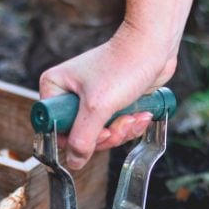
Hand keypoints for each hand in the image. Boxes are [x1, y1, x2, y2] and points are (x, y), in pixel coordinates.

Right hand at [39, 22, 177, 169]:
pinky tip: (140, 115)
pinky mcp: (109, 103)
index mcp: (54, 87)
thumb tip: (74, 161)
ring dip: (122, 130)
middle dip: (107, 134)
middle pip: (80, 136)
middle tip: (120, 124)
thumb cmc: (123, 65)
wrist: (153, 46)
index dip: (77, 138)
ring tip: (134, 117)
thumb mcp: (98, 106)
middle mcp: (69, 93)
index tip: (97, 132)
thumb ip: (83, 138)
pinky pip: (114, 127)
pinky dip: (129, 125)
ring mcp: (90, 99)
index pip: (55, 129)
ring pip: (100, 134)